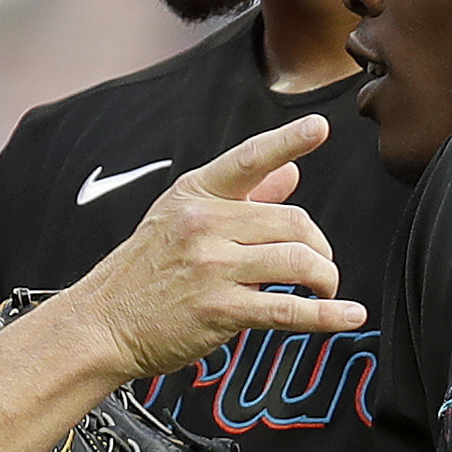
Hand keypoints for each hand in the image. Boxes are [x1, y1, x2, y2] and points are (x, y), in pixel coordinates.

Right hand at [61, 117, 369, 382]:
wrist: (102, 324)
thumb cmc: (143, 272)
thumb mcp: (181, 220)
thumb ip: (241, 197)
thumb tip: (290, 173)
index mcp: (195, 195)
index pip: (247, 159)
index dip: (287, 140)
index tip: (318, 128)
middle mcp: (203, 224)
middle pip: (293, 221)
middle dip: (318, 245)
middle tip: (319, 264)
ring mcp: (211, 267)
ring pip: (298, 261)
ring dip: (324, 277)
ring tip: (324, 288)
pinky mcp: (220, 310)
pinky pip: (289, 309)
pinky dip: (328, 314)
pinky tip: (349, 316)